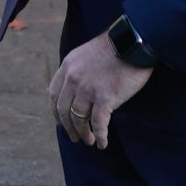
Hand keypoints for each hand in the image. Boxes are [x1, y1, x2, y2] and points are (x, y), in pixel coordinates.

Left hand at [48, 31, 153, 148]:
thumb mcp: (85, 54)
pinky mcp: (105, 98)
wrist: (132, 43)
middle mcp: (73, 79)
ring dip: (83, 133)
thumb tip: (74, 88)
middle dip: (68, 127)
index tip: (60, 121)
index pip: (53, 94)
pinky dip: (99, 136)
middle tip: (74, 137)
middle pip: (63, 110)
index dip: (55, 111)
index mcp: (67, 66)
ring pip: (79, 119)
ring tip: (88, 141)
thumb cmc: (114, 48)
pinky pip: (99, 124)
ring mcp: (88, 89)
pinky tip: (102, 143)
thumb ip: (77, 70)